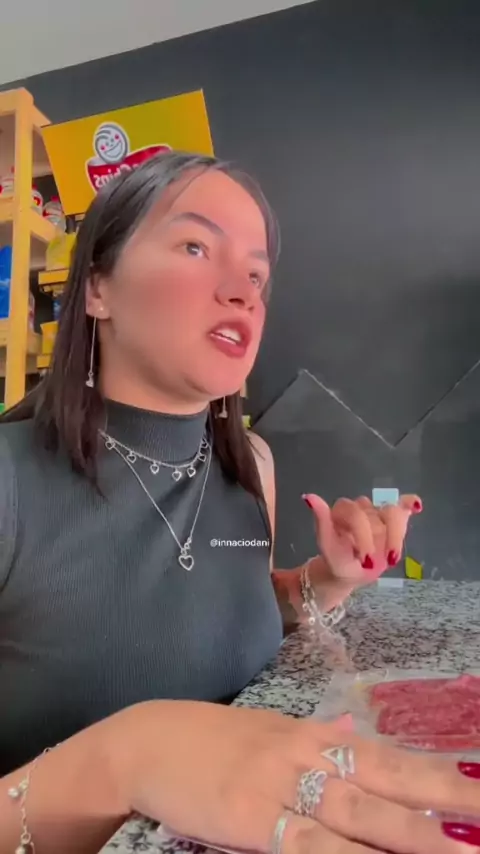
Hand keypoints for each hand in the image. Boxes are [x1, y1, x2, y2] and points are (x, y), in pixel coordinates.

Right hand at [111, 700, 478, 853]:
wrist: (147, 742)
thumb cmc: (210, 741)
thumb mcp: (267, 732)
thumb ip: (313, 739)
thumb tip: (351, 737)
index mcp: (312, 736)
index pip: (387, 758)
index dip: (436, 776)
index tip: (478, 786)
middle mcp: (305, 756)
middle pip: (386, 786)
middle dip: (443, 805)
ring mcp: (279, 789)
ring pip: (357, 819)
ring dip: (409, 838)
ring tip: (456, 852)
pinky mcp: (249, 821)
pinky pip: (306, 850)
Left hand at [303, 493, 422, 584]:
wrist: (349, 573)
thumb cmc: (337, 560)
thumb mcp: (327, 548)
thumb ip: (321, 523)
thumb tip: (309, 497)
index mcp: (342, 511)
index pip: (357, 515)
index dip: (364, 538)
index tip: (366, 562)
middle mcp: (360, 507)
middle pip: (377, 514)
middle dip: (379, 540)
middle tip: (377, 564)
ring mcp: (377, 512)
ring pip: (393, 513)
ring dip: (396, 534)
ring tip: (392, 557)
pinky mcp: (392, 519)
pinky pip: (403, 506)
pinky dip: (409, 503)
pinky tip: (416, 506)